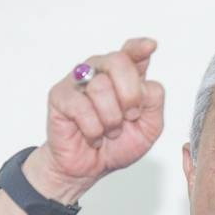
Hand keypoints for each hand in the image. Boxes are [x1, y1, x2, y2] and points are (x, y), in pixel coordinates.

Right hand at [24, 37, 164, 200]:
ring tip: (108, 131)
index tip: (150, 46)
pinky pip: (82, 108)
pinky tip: (93, 135)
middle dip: (130, 95)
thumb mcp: (149, 127)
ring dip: (111, 119)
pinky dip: (94, 130)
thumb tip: (147, 84)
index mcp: (123, 76)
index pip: (131, 52)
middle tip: (130, 116)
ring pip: (102, 87)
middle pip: (119, 62)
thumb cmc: (117, 145)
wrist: (90, 168)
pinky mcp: (60, 95)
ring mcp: (78, 80)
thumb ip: (154, 102)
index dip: (139, 47)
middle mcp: (100, 71)